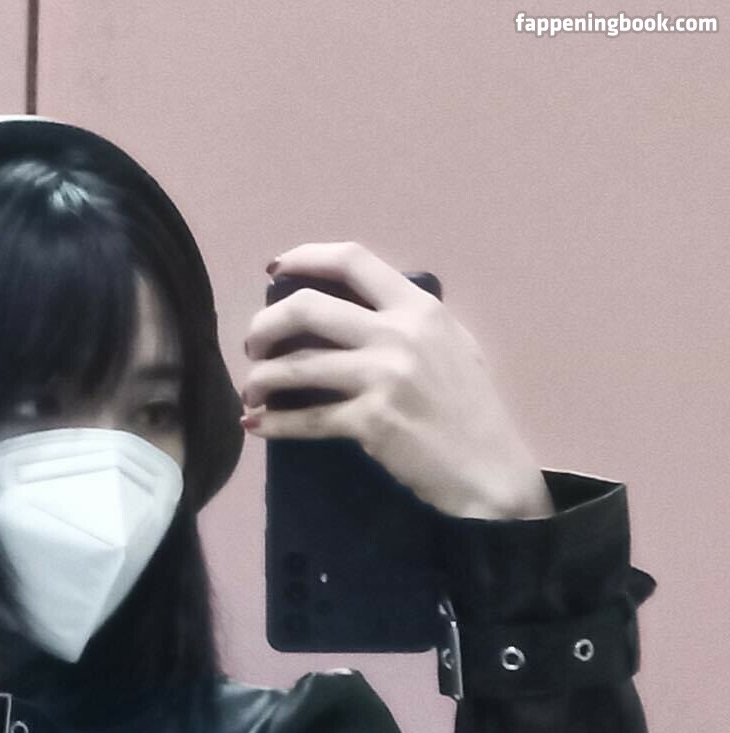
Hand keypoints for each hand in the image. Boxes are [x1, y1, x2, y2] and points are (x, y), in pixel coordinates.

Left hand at [240, 241, 554, 519]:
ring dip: (260, 379)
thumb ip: (408, 321)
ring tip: (251, 392)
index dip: (303, 257)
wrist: (488, 468)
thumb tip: (355, 309)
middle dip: (265, 326)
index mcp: (418, 307)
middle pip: (307, 308)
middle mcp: (398, 333)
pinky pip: (306, 419)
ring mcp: (383, 377)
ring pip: (296, 366)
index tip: (274, 270)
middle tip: (254, 347)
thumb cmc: (470, 409)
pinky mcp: (370, 422)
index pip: (352, 260)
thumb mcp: (451, 344)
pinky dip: (273, 423)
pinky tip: (255, 425)